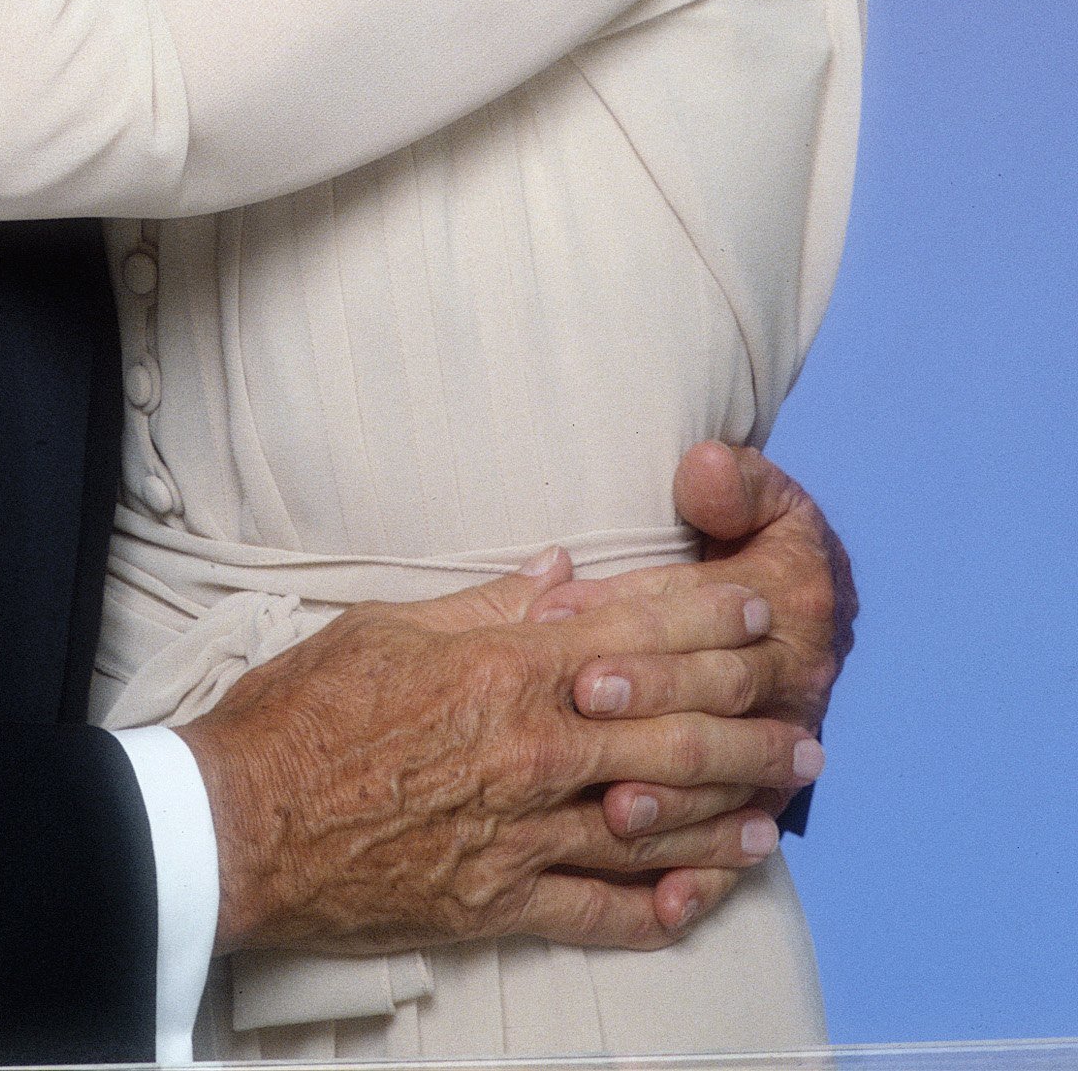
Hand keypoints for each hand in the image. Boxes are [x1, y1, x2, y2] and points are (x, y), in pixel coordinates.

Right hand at [180, 559, 816, 958]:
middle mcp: (531, 753)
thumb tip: (563, 573)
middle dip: (747, 720)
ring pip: (656, 826)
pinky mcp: (502, 904)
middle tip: (804, 719)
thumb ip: (487, 605)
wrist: (244, 822)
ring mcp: (522, 836)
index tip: (755, 612)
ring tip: (783, 806)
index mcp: (503, 672)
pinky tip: (705, 896)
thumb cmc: (304, 712)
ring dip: (729, 814)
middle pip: (668, 731)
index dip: (705, 622)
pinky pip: (603, 912)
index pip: (633, 637)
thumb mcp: (389, 629)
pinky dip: (661, 907)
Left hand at [527, 441, 852, 903]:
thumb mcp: (756, 495)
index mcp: (777, 606)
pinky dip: (706, 878)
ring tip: (614, 811)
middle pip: (709, 701)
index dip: (638, 620)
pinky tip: (669, 904)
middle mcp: (781, 687)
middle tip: (581, 701)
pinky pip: (736, 850)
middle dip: (646, 702)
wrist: (804, 603)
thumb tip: (704, 469)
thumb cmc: (759, 538)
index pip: (699, 617)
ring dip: (673, 802)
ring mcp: (772, 753)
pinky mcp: (759, 801)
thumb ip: (734, 484)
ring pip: (721, 786)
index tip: (567, 619)